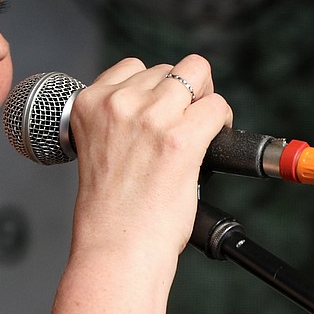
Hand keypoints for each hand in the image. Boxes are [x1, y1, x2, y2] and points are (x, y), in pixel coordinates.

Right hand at [66, 54, 232, 258]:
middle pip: (170, 69)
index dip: (156, 87)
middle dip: (184, 93)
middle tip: (188, 123)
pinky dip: (223, 120)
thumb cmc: (110, 211)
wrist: (116, 246)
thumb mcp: (98, 147)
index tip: (163, 110)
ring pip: (197, 75)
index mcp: (90, 103)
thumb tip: (159, 106)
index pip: (134, 66)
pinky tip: (213, 141)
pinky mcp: (181, 139)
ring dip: (204, 101)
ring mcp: (150, 118)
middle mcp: (118, 104)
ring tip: (201, 130)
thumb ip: (121, 119)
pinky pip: (217, 106)